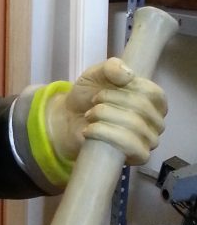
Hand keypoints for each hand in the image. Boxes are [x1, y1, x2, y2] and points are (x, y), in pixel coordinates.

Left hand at [46, 57, 166, 164]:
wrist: (68, 121)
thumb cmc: (89, 96)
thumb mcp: (96, 73)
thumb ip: (111, 67)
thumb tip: (128, 75)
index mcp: (154, 98)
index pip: (151, 92)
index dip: (126, 88)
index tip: (105, 88)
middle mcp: (156, 120)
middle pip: (141, 108)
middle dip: (110, 102)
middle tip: (93, 102)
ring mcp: (149, 140)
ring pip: (134, 127)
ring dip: (104, 117)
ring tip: (89, 115)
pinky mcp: (137, 157)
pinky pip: (130, 146)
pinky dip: (106, 135)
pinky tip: (90, 130)